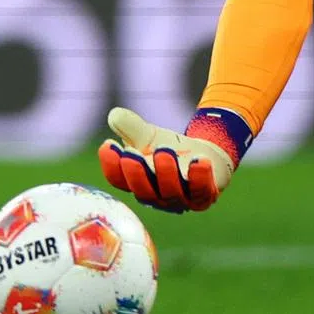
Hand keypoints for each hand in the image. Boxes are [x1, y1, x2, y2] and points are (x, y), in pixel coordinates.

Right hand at [98, 107, 236, 212]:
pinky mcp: (204, 196)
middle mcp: (157, 196)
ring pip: (172, 192)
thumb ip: (131, 127)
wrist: (206, 155)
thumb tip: (114, 115)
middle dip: (137, 173)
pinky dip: (200, 176)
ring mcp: (181, 199)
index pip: (119, 180)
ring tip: (164, 150)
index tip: (108, 144)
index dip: (111, 165)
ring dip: (167, 172)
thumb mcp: (149, 136)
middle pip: (144, 191)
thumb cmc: (170, 149)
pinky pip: (202, 191)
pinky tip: (200, 160)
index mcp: (138, 182)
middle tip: (132, 154)